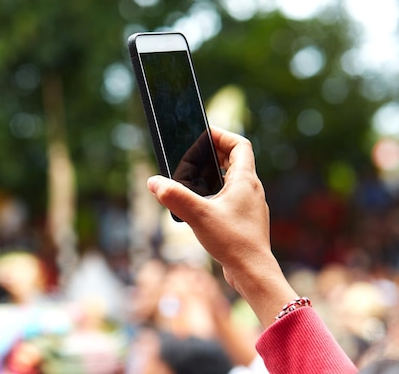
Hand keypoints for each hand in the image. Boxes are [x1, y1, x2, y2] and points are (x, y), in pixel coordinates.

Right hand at [147, 127, 297, 327]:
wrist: (253, 273)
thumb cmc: (233, 241)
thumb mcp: (198, 215)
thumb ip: (175, 196)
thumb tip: (154, 182)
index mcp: (246, 180)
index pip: (239, 145)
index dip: (222, 135)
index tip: (203, 134)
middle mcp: (252, 190)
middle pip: (236, 160)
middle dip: (214, 154)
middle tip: (194, 154)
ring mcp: (250, 206)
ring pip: (234, 180)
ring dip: (215, 174)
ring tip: (194, 177)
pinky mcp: (245, 221)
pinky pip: (232, 197)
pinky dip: (217, 192)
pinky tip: (201, 205)